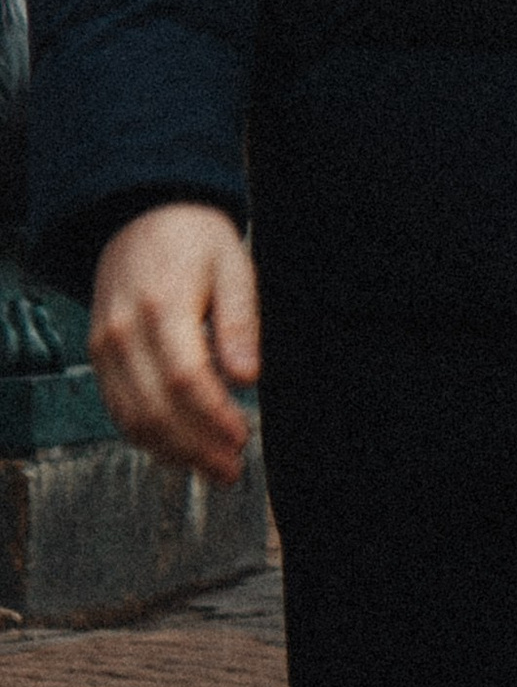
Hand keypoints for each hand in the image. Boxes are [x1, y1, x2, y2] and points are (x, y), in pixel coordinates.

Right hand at [87, 203, 260, 483]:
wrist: (140, 217)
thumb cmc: (194, 240)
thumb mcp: (233, 263)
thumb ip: (241, 320)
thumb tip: (247, 377)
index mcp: (161, 307)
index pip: (185, 380)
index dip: (214, 418)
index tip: (243, 436)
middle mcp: (123, 333)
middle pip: (156, 409)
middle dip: (196, 448)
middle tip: (232, 468)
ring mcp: (104, 348)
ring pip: (132, 419)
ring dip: (173, 452)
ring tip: (213, 468)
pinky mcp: (99, 358)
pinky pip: (118, 410)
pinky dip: (148, 437)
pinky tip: (180, 449)